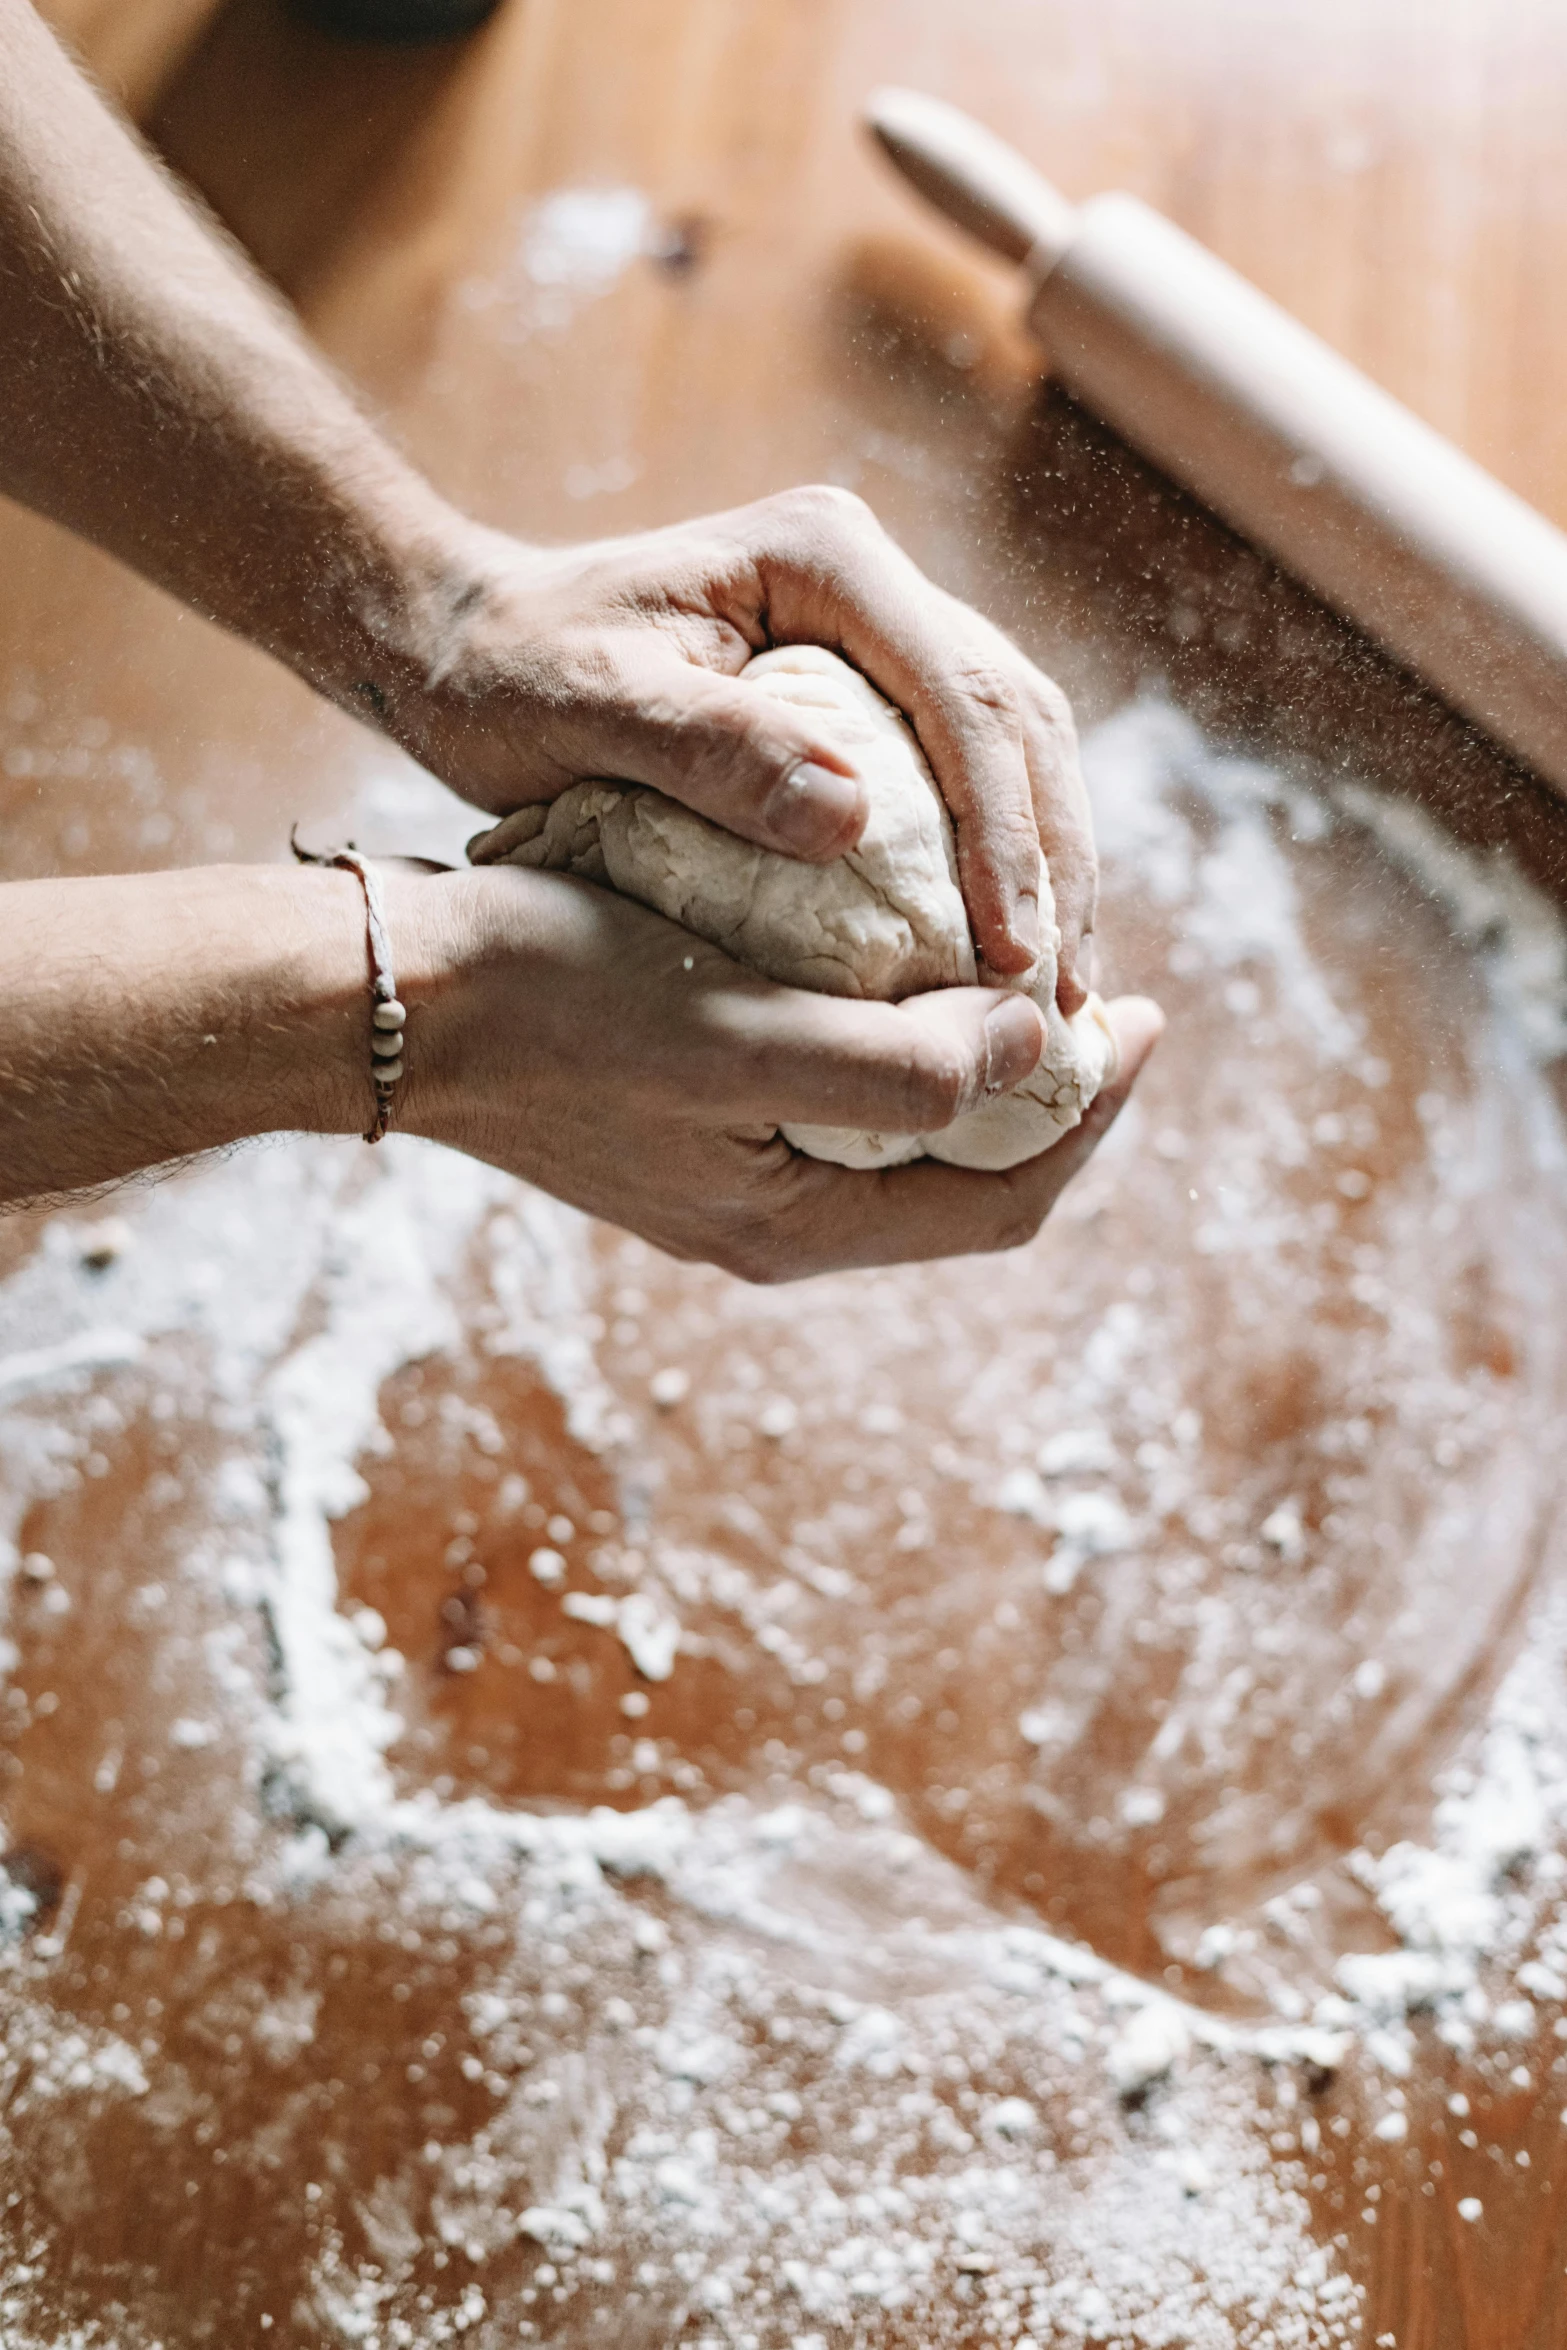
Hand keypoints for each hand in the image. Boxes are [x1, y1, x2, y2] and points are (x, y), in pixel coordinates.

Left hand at [378, 489, 1096, 1010]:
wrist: (460, 641)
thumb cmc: (506, 673)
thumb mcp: (588, 711)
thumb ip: (711, 751)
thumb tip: (852, 818)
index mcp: (826, 558)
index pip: (961, 699)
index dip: (1003, 835)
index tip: (1010, 957)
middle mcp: (871, 581)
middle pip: (1017, 719)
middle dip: (1054, 859)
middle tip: (1063, 990)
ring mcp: (877, 632)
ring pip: (1013, 746)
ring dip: (1047, 865)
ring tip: (1053, 986)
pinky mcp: (865, 691)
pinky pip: (967, 775)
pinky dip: (999, 861)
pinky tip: (1000, 950)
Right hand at [396, 865, 1160, 1280]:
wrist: (397, 1000)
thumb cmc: (555, 998)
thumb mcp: (738, 1028)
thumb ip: (900, 1064)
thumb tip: (1044, 1052)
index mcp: (795, 1224)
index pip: (1003, 1198)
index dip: (1094, 1114)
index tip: (1144, 1012)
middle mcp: (772, 1223)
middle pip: (965, 1180)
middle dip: (1051, 1095)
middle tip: (1104, 995)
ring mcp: (729, 1182)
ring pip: (905, 1144)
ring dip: (979, 1070)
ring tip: (1027, 978)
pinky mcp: (692, 1130)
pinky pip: (840, 1106)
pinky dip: (902, 1048)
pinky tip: (907, 970)